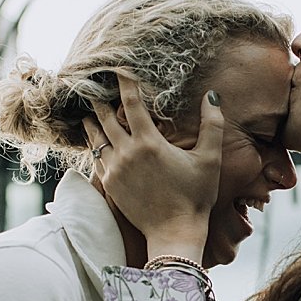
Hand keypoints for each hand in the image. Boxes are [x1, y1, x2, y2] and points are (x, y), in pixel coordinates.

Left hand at [84, 74, 224, 260]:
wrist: (174, 233)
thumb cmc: (196, 196)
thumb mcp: (211, 160)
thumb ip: (212, 125)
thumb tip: (211, 96)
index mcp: (149, 142)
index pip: (131, 102)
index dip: (124, 81)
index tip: (117, 67)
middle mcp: (126, 153)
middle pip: (104, 117)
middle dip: (99, 100)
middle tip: (93, 86)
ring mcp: (114, 170)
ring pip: (95, 138)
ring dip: (91, 122)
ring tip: (87, 112)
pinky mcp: (109, 185)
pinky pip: (96, 158)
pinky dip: (94, 145)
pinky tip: (94, 141)